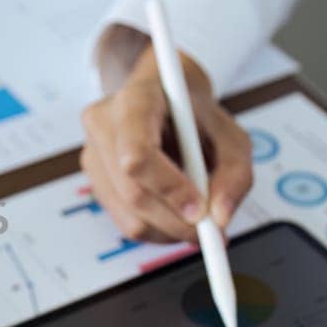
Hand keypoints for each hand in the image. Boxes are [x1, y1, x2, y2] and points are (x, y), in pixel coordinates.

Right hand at [79, 31, 252, 241]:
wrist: (163, 94)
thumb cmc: (195, 112)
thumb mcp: (230, 134)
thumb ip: (235, 173)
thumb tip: (220, 219)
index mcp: (135, 100)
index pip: (138, 153)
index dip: (169, 188)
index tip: (200, 210)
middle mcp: (103, 125)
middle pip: (132, 192)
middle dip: (175, 222)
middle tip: (211, 232)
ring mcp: (92, 153)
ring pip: (128, 215)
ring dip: (169, 230)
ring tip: (196, 219)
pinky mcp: (94, 179)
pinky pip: (124, 221)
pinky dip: (157, 229)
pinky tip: (175, 213)